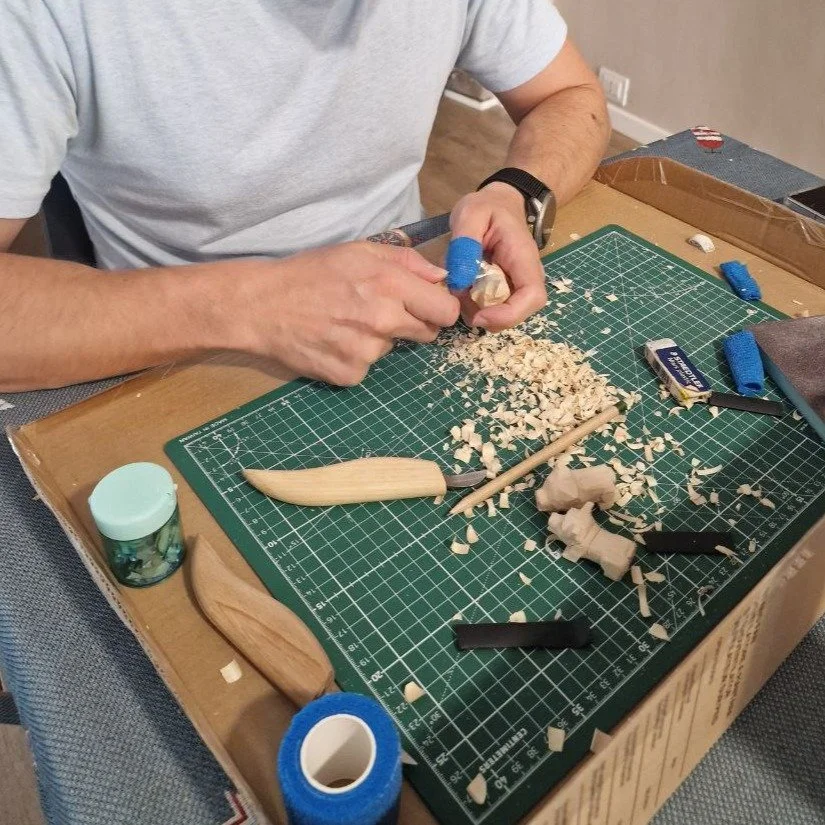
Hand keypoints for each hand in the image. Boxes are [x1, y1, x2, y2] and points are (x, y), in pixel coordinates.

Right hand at [231, 241, 459, 385]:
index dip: (440, 308)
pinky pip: (367, 367)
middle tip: (380, 312)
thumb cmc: (310, 273)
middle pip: (428, 334)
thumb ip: (406, 261)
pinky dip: (354, 356)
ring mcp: (367, 351)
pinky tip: (332, 340)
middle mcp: (383, 320)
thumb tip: (441, 278)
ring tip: (344, 322)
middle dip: (412, 323)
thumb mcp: (358, 251)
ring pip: (392, 348)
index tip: (428, 308)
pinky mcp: (350, 374)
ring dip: (377, 338)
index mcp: (390, 284)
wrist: (262, 306)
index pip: (445, 310)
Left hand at [449, 182, 546, 330]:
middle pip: (517, 313)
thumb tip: (461, 280)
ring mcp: (515, 286)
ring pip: (501, 315)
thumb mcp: (471, 213)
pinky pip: (490, 308)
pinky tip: (460, 286)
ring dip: (475, 310)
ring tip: (457, 287)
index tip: (479, 316)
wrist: (498, 203)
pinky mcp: (503, 291)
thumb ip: (464, 244)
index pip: (532, 297)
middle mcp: (525, 277)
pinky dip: (471, 304)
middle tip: (459, 298)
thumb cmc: (488, 207)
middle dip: (486, 316)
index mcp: (523, 258)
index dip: (508, 315)